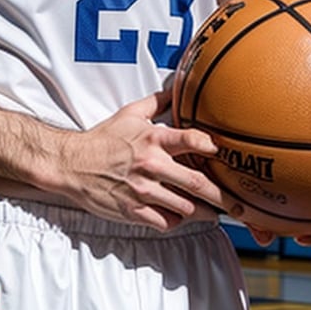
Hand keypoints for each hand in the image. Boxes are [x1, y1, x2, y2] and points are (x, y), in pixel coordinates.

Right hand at [58, 88, 222, 230]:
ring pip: (185, 207)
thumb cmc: (102, 139)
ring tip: (211, 212)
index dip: (211, 147)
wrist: (71, 164)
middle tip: (239, 205)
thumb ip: (157, 102)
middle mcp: (150, 165)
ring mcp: (142, 190)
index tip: (223, 154)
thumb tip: (178, 87)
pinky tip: (179, 216)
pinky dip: (176, 221)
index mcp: (152, 139)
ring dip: (201, 212)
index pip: (191, 140)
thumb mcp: (129, 114)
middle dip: (222, 196)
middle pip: (196, 183)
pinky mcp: (133, 210)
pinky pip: (165, 221)